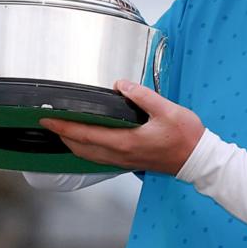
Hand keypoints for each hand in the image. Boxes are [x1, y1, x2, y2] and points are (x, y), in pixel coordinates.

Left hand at [38, 80, 204, 174]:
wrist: (198, 160)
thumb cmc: (186, 137)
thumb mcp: (167, 110)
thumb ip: (142, 96)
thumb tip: (121, 85)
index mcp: (126, 141)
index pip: (86, 134)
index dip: (64, 126)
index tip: (48, 119)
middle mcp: (121, 154)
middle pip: (82, 148)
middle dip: (63, 135)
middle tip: (49, 122)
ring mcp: (125, 161)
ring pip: (89, 155)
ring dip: (73, 143)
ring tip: (63, 130)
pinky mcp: (130, 162)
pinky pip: (100, 158)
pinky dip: (87, 149)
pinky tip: (87, 141)